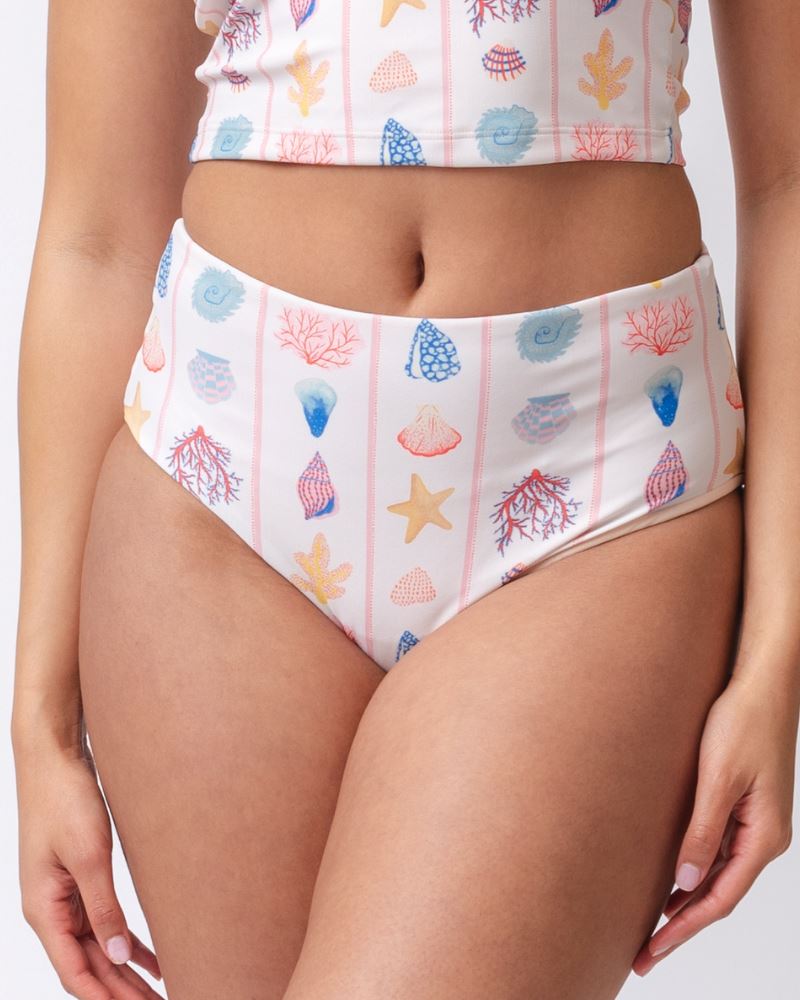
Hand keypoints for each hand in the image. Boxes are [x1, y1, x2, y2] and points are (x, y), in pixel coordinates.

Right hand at [14, 740, 162, 998]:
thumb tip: (118, 954)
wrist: (54, 759)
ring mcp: (64, 896)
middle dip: (121, 991)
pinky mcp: (80, 879)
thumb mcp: (88, 856)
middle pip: (88, 965)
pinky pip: (103, 922)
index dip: (104, 998)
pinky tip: (152, 957)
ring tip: (159, 992)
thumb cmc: (64, 800)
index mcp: (44, 911)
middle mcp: (51, 910)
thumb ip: (103, 906)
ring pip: (98, 947)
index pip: (74, 972)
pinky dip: (127, 942)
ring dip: (126, 971)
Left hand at [632, 670, 797, 976]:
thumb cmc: (742, 723)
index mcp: (763, 838)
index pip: (719, 900)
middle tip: (643, 954)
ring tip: (652, 929)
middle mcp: (763, 837)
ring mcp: (755, 823)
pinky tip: (672, 883)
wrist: (762, 684)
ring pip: (718, 876)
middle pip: (719, 896)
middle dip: (681, 927)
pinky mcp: (743, 806)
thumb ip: (702, 832)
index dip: (684, 929)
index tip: (652, 951)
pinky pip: (717, 851)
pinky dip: (694, 873)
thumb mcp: (717, 779)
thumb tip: (686, 884)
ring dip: (687, 903)